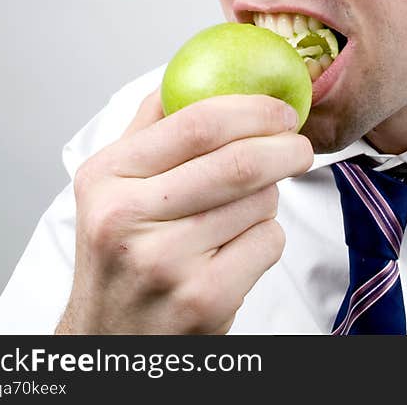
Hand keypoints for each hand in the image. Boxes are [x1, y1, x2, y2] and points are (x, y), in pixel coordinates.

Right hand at [55, 88, 312, 333]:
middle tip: (299, 146)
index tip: (282, 109)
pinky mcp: (203, 300)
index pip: (197, 124)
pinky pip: (268, 243)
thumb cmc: (121, 251)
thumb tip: (191, 70)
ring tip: (248, 207)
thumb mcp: (112, 183)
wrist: (111, 337)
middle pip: (239, 163)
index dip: (253, 109)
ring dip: (270, 197)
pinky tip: (240, 248)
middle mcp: (127, 220)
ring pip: (260, 203)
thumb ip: (150, 126)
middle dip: (286, 147)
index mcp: (106, 177)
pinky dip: (269, 236)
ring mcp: (165, 264)